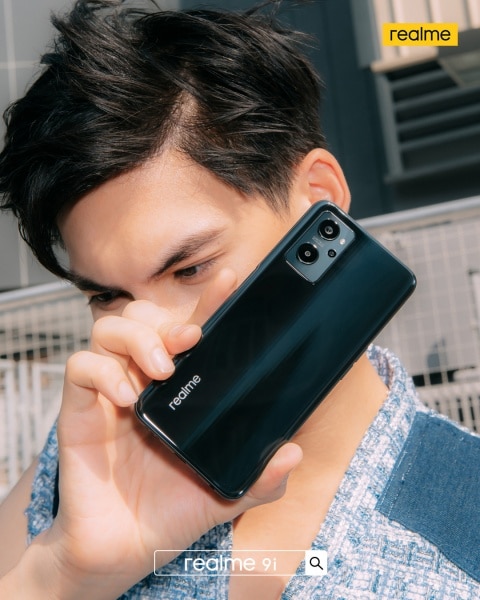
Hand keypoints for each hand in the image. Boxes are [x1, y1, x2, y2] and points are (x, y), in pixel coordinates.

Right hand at [40, 269, 301, 598]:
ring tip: (160, 368)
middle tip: (189, 340)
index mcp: (183, 390)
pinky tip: (127, 398)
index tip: (229, 282)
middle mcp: (146, 381)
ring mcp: (111, 391)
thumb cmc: (172, 510)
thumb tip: (292, 453)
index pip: (194, 331)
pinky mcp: (80, 409)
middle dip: (168, 318)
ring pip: (110, 328)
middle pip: (145, 315)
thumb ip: (259, 478)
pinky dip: (102, 372)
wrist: (124, 547)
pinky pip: (80, 367)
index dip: (209, 302)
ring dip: (138, 337)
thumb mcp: (224, 493)